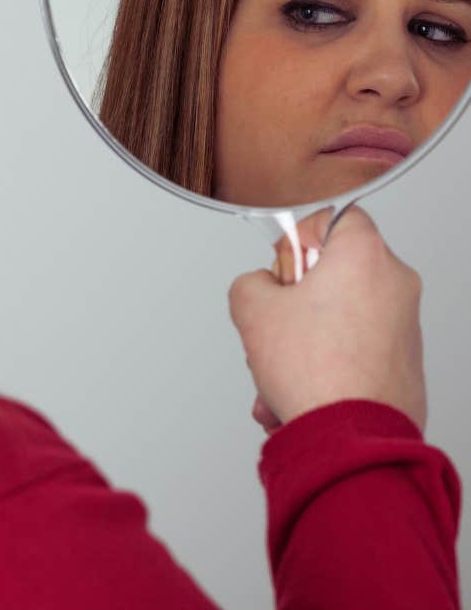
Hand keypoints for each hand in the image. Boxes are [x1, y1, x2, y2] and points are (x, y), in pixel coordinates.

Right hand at [229, 205, 426, 431]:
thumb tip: (262, 289)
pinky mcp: (405, 363)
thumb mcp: (251, 308)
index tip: (284, 267)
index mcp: (365, 255)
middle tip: (278, 321)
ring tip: (279, 373)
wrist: (350, 441)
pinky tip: (297, 394)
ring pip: (340, 315)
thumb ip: (251, 282)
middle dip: (295, 300)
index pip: (333, 216)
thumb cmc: (315, 373)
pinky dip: (326, 363)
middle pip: (334, 271)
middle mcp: (395, 284)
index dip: (299, 237)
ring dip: (303, 340)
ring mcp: (406, 326)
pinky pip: (355, 348)